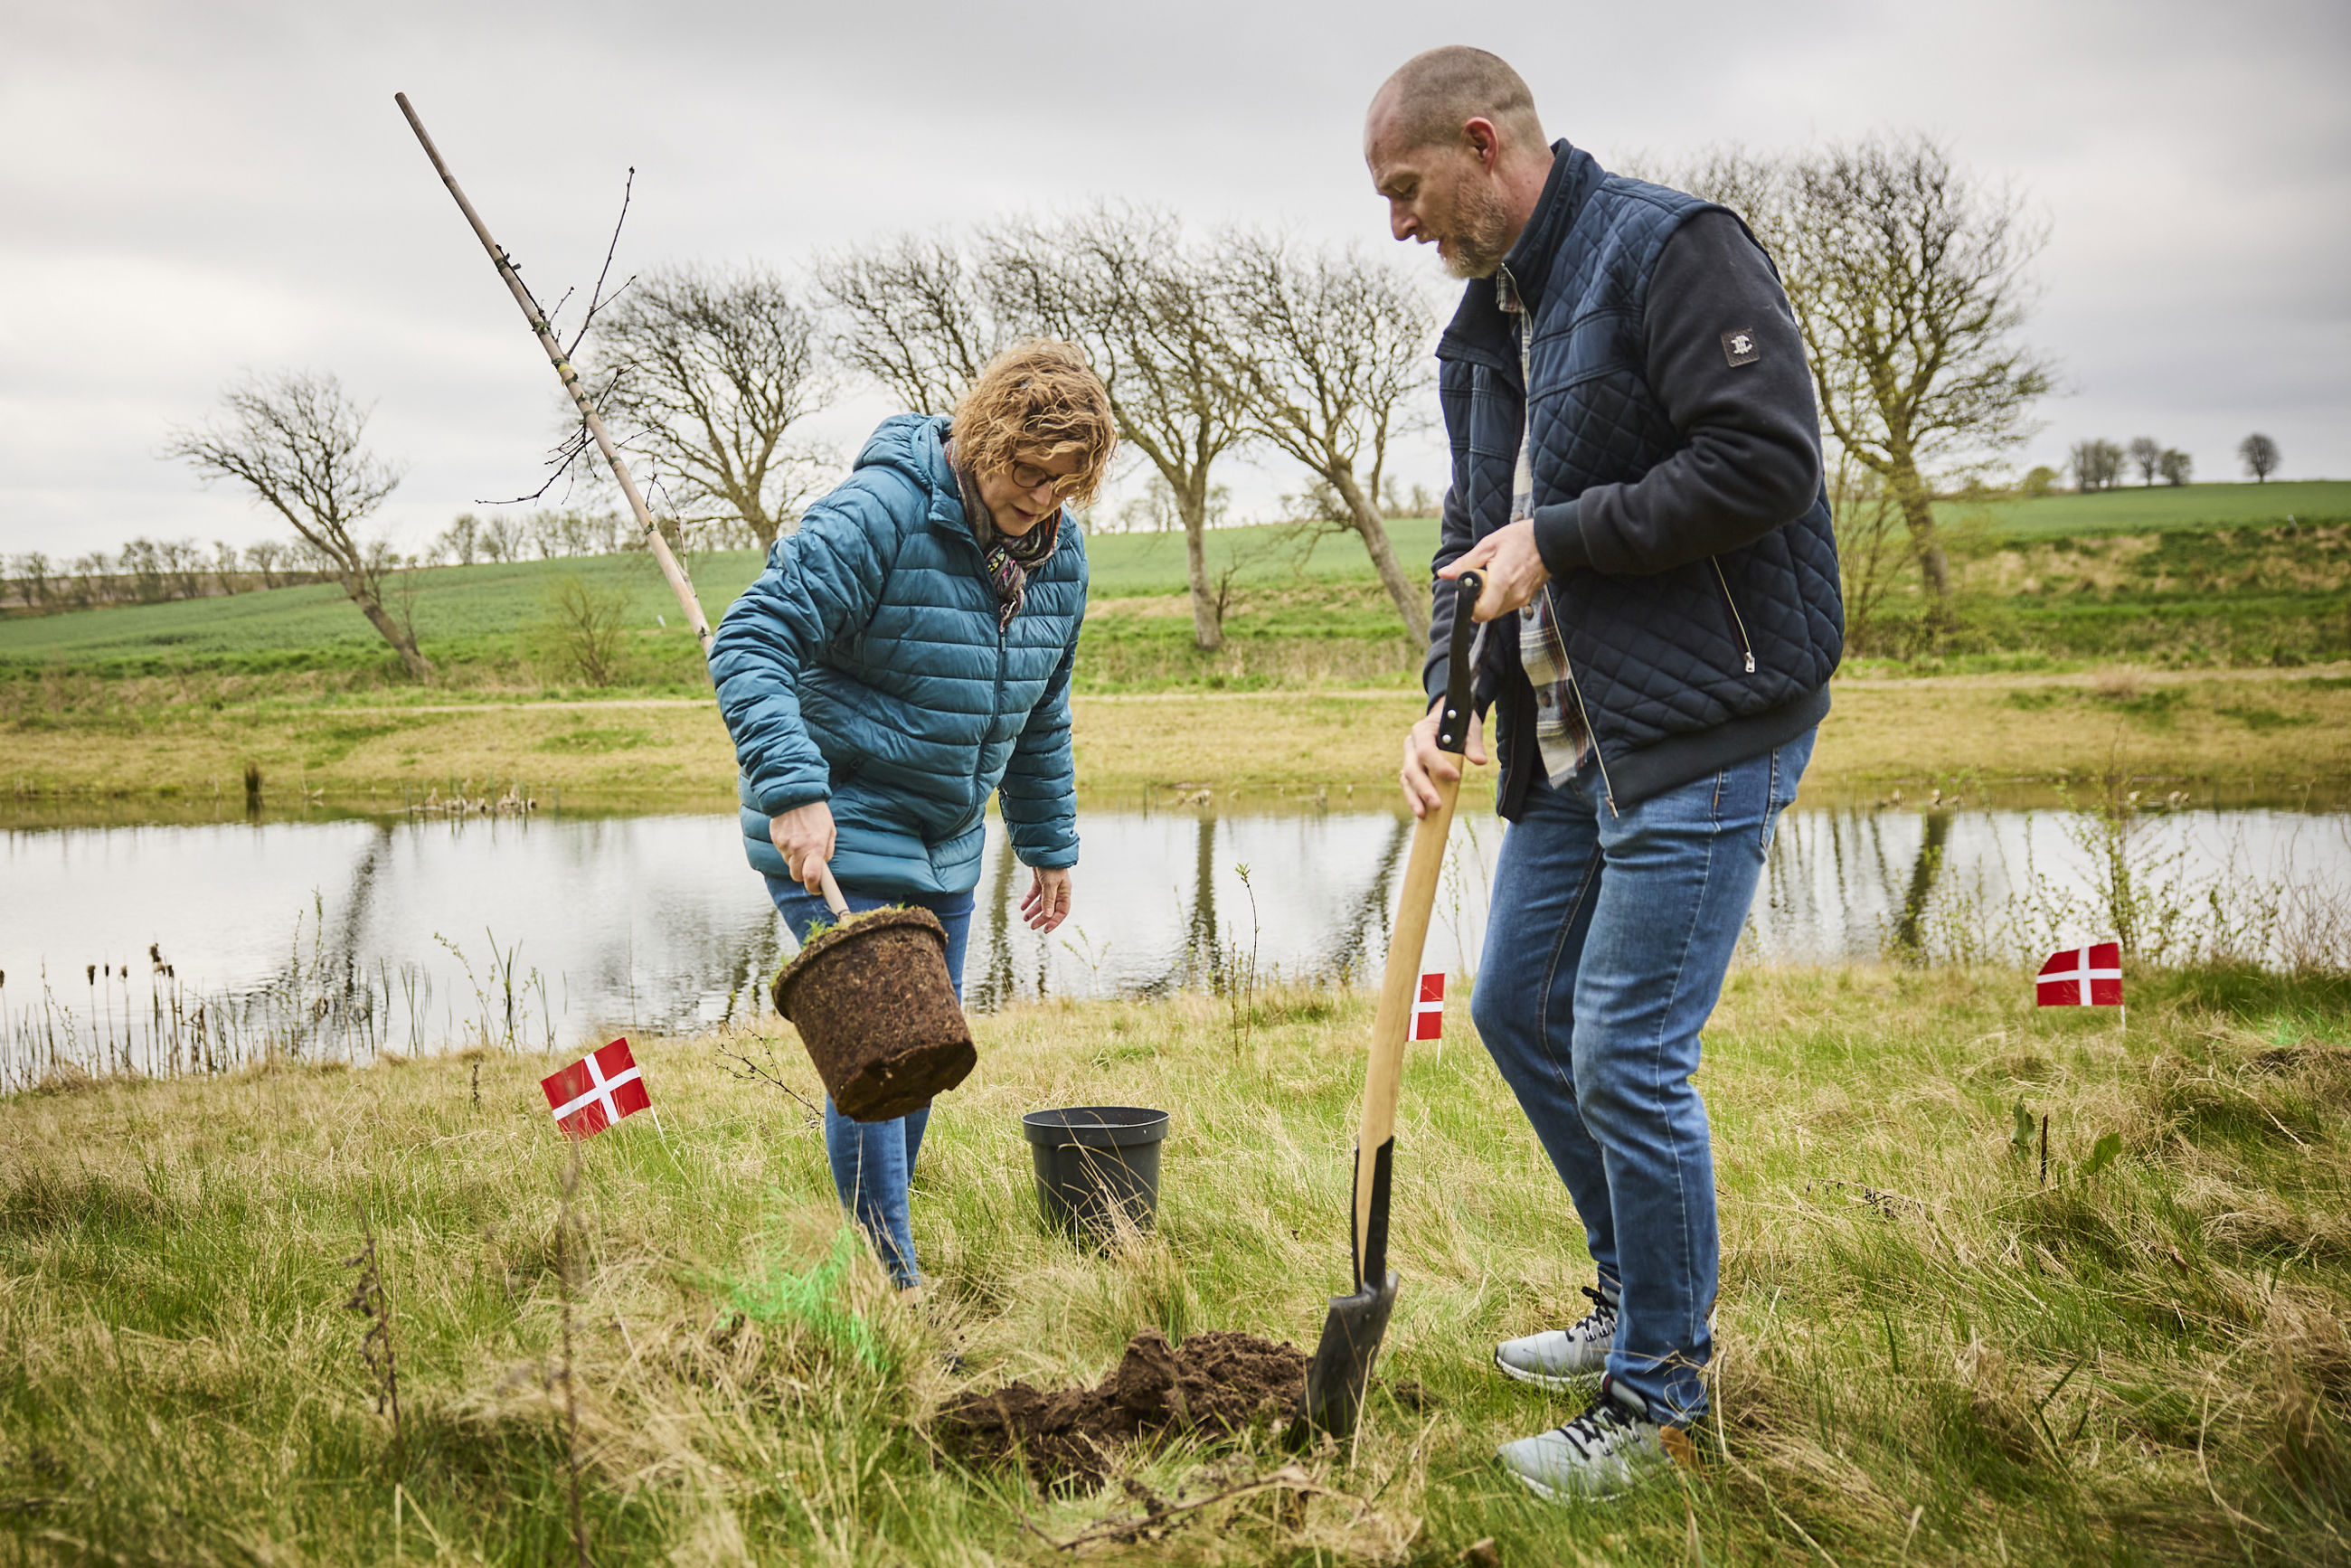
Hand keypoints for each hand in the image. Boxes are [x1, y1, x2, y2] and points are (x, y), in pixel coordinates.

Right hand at [767, 801, 836, 895]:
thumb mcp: (830, 830)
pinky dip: (787, 849)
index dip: (814, 888)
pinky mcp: (776, 839)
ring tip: (801, 841)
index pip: (811, 877)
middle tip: (809, 865)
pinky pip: (782, 852)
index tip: (817, 889)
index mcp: (815, 847)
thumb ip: (827, 850)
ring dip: (795, 859)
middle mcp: (798, 848)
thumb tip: (823, 866)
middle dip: (803, 874)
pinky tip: (793, 835)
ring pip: (789, 863)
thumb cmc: (817, 813)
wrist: (795, 794)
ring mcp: (785, 845)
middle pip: (797, 876)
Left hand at [1021, 866, 1072, 932]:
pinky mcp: (1040, 879)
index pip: (1062, 911)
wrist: (1043, 847)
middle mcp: (1058, 889)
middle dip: (1041, 918)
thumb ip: (1048, 900)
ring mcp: (1049, 884)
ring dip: (1033, 910)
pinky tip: (1022, 907)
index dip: (1054, 921)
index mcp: (1065, 891)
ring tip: (1025, 918)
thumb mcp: (1049, 884)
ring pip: (1041, 901)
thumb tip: (1048, 916)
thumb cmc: (1050, 865)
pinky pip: (1034, 892)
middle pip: (1051, 908)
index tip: (1045, 930)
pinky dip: (1028, 899)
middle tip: (1032, 927)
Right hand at [1400, 695, 1488, 818]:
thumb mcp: (1469, 729)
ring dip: (1414, 797)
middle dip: (1424, 788)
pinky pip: (1408, 784)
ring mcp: (1408, 757)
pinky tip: (1422, 811)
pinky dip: (1414, 797)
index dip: (1438, 765)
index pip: (1425, 750)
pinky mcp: (1411, 768)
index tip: (1455, 778)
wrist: (1447, 718)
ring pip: (1406, 778)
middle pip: (1412, 768)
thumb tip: (1481, 761)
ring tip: (1423, 814)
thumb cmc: (1458, 723)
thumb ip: (1473, 745)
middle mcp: (1411, 744)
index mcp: (1422, 730)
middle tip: (1437, 805)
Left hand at [1439, 518, 1547, 620]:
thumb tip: (1444, 574)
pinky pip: (1506, 605)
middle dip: (1476, 599)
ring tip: (1494, 575)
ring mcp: (1522, 599)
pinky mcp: (1527, 599)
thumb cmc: (1520, 538)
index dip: (1468, 604)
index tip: (1467, 588)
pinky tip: (1504, 578)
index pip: (1480, 612)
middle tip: (1480, 578)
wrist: (1551, 539)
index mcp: (1501, 581)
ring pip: (1495, 610)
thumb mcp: (1488, 545)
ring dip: (1488, 597)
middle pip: (1485, 613)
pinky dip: (1499, 596)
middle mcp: (1513, 595)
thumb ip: (1465, 563)